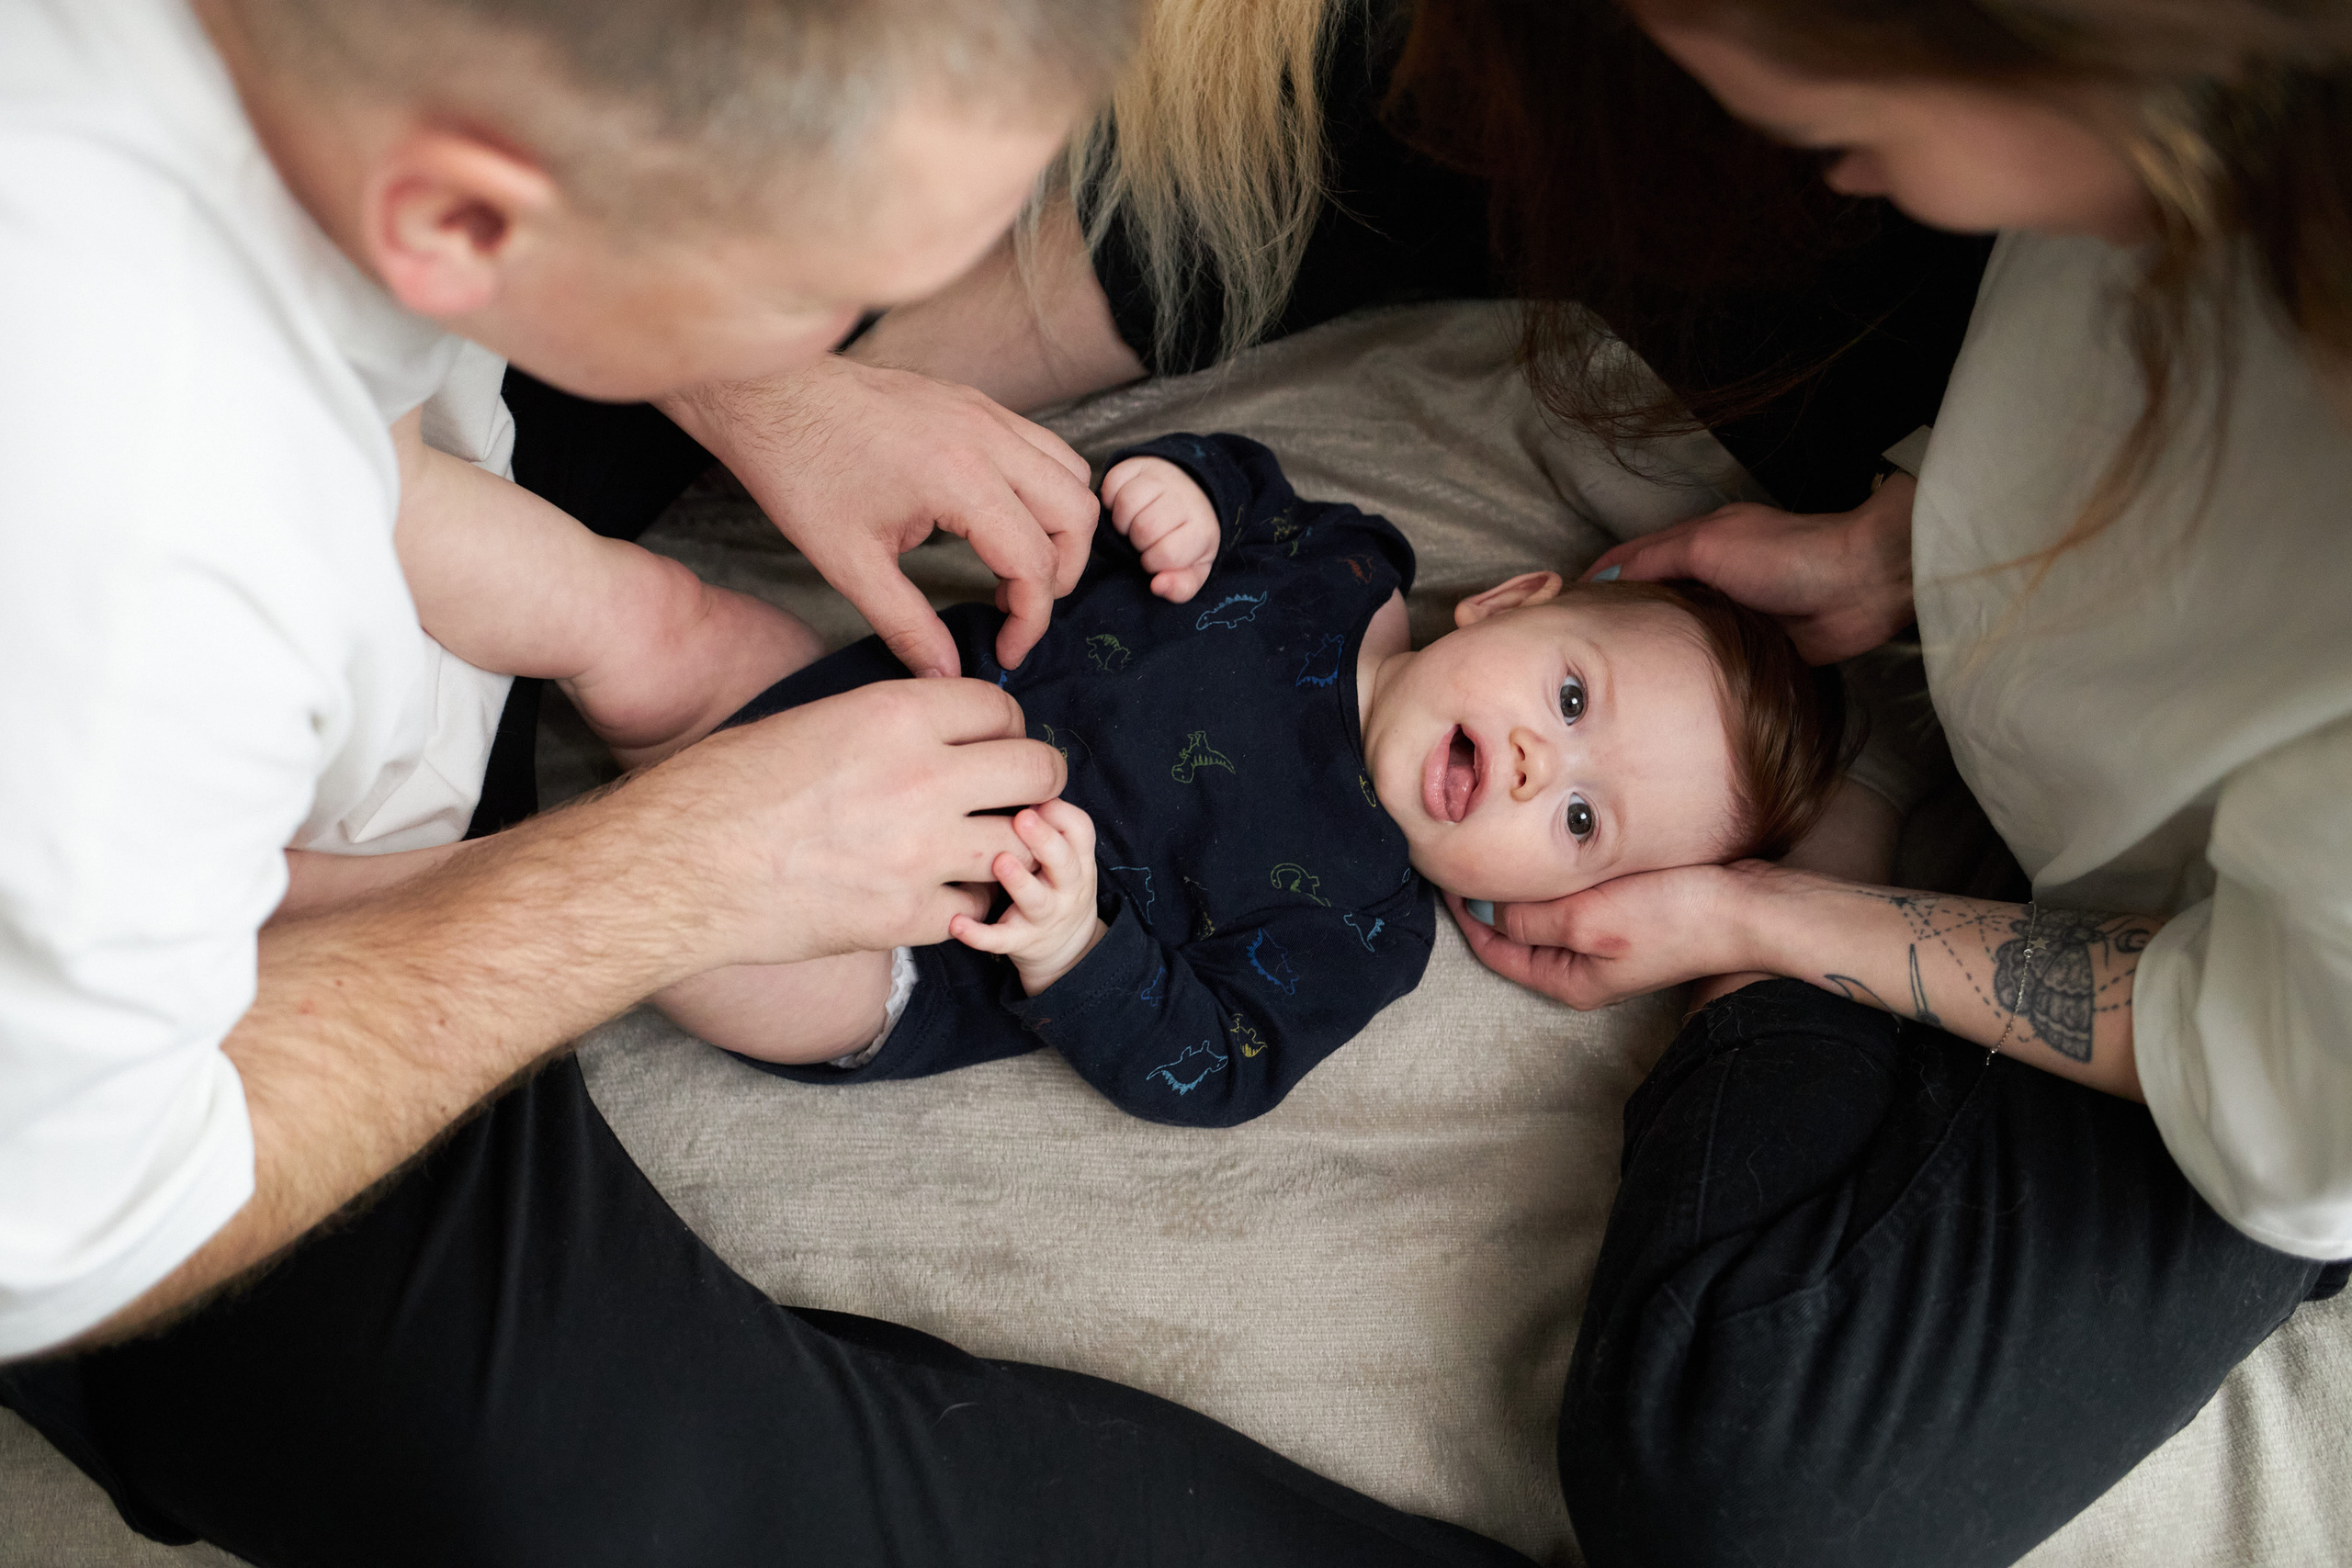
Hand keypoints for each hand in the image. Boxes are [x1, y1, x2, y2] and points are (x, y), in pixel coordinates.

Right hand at [634, 677, 1065, 968]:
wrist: (677, 868)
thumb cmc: (723, 788)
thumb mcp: (811, 721)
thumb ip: (885, 723)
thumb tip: (931, 730)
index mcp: (896, 715)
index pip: (1000, 708)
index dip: (1002, 726)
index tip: (991, 743)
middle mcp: (923, 778)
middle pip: (1037, 770)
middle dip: (1034, 780)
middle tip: (1014, 794)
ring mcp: (921, 853)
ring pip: (1021, 844)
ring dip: (1010, 845)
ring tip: (985, 847)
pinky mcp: (905, 916)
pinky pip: (976, 909)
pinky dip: (965, 904)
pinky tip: (940, 895)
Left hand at [662, 356, 1096, 677]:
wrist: (763, 394)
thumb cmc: (797, 469)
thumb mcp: (848, 563)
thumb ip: (906, 625)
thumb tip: (944, 675)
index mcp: (960, 477)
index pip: (1035, 562)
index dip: (1031, 620)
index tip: (1006, 650)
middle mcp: (986, 437)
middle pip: (1077, 513)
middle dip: (1062, 573)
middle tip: (1020, 609)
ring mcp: (985, 412)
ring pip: (1071, 472)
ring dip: (1060, 527)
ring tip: (1018, 567)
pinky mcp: (974, 402)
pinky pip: (1041, 445)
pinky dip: (1042, 488)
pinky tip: (1000, 520)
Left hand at [949, 799, 1105, 991]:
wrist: (1067, 947)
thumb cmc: (1053, 882)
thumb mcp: (1064, 851)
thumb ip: (1044, 818)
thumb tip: (1008, 775)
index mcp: (1077, 857)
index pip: (1080, 830)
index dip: (1060, 813)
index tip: (1033, 793)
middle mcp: (1067, 886)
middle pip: (1064, 862)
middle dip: (1044, 839)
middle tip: (1022, 817)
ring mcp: (1045, 916)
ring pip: (1036, 900)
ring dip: (1019, 881)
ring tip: (999, 861)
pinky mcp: (1021, 942)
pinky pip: (1001, 940)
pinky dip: (979, 934)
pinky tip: (956, 922)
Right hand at [1101, 455, 1219, 602]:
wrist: (1192, 491)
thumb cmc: (1187, 538)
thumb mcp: (1193, 568)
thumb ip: (1180, 587)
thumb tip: (1158, 586)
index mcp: (1201, 528)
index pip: (1166, 554)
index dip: (1153, 563)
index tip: (1156, 558)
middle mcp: (1184, 497)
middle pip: (1144, 528)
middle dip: (1138, 542)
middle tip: (1143, 541)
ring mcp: (1162, 476)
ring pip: (1127, 503)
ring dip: (1122, 521)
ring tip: (1132, 525)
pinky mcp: (1139, 462)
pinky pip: (1112, 482)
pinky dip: (1110, 499)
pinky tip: (1123, 506)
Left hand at [1446, 863, 1774, 1009]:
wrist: (1746, 906)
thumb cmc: (1672, 918)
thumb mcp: (1586, 921)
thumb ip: (1529, 921)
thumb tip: (1484, 911)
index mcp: (1567, 980)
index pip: (1493, 950)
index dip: (1463, 912)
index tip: (1441, 871)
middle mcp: (1581, 965)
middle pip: (1515, 930)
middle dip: (1492, 893)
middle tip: (1464, 846)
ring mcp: (1603, 938)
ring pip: (1543, 909)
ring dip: (1523, 879)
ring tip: (1500, 838)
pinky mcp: (1625, 910)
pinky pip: (1573, 893)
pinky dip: (1557, 872)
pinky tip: (1553, 842)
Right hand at [1585, 474, 1917, 664]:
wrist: (1861, 584)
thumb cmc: (1787, 555)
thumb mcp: (1709, 546)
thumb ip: (1657, 560)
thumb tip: (1604, 580)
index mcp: (1697, 543)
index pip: (1631, 560)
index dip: (1595, 580)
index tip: (1558, 607)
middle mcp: (1709, 578)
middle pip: (1650, 598)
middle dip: (1614, 619)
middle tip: (1573, 652)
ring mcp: (1730, 615)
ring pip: (1675, 632)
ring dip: (1647, 649)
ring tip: (1604, 678)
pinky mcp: (1752, 649)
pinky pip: (1707, 662)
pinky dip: (1682, 672)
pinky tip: (1656, 692)